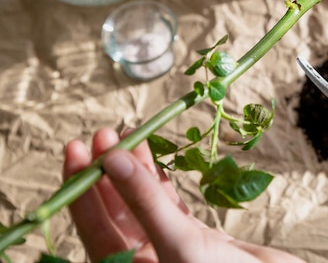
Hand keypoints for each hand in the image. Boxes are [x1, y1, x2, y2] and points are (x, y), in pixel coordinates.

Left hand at [64, 128, 304, 262]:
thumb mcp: (179, 242)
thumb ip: (145, 201)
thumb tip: (112, 158)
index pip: (92, 226)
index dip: (80, 187)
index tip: (77, 149)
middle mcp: (144, 259)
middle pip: (114, 210)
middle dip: (107, 171)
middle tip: (102, 134)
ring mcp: (168, 246)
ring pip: (141, 202)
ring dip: (134, 169)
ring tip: (127, 133)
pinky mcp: (194, 236)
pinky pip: (168, 203)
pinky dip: (161, 178)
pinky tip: (153, 156)